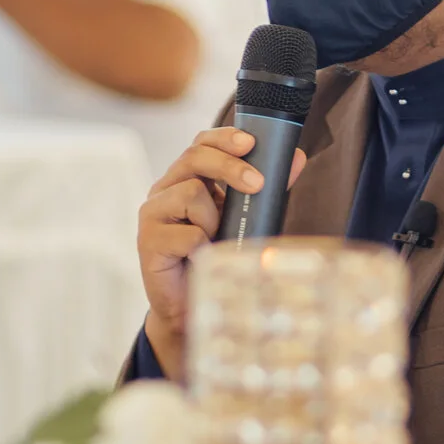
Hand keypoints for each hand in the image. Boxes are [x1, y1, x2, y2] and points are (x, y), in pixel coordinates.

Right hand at [136, 127, 305, 380]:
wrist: (192, 305)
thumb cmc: (217, 257)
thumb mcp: (245, 219)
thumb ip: (266, 189)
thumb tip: (295, 157)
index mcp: (185, 179)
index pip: (200, 144)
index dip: (223, 138)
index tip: (251, 142)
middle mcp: (164, 190)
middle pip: (193, 158)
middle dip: (229, 167)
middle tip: (257, 184)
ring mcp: (152, 214)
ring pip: (190, 194)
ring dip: (213, 220)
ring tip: (213, 240)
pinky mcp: (148, 241)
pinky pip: (185, 233)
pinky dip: (202, 247)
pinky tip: (199, 258)